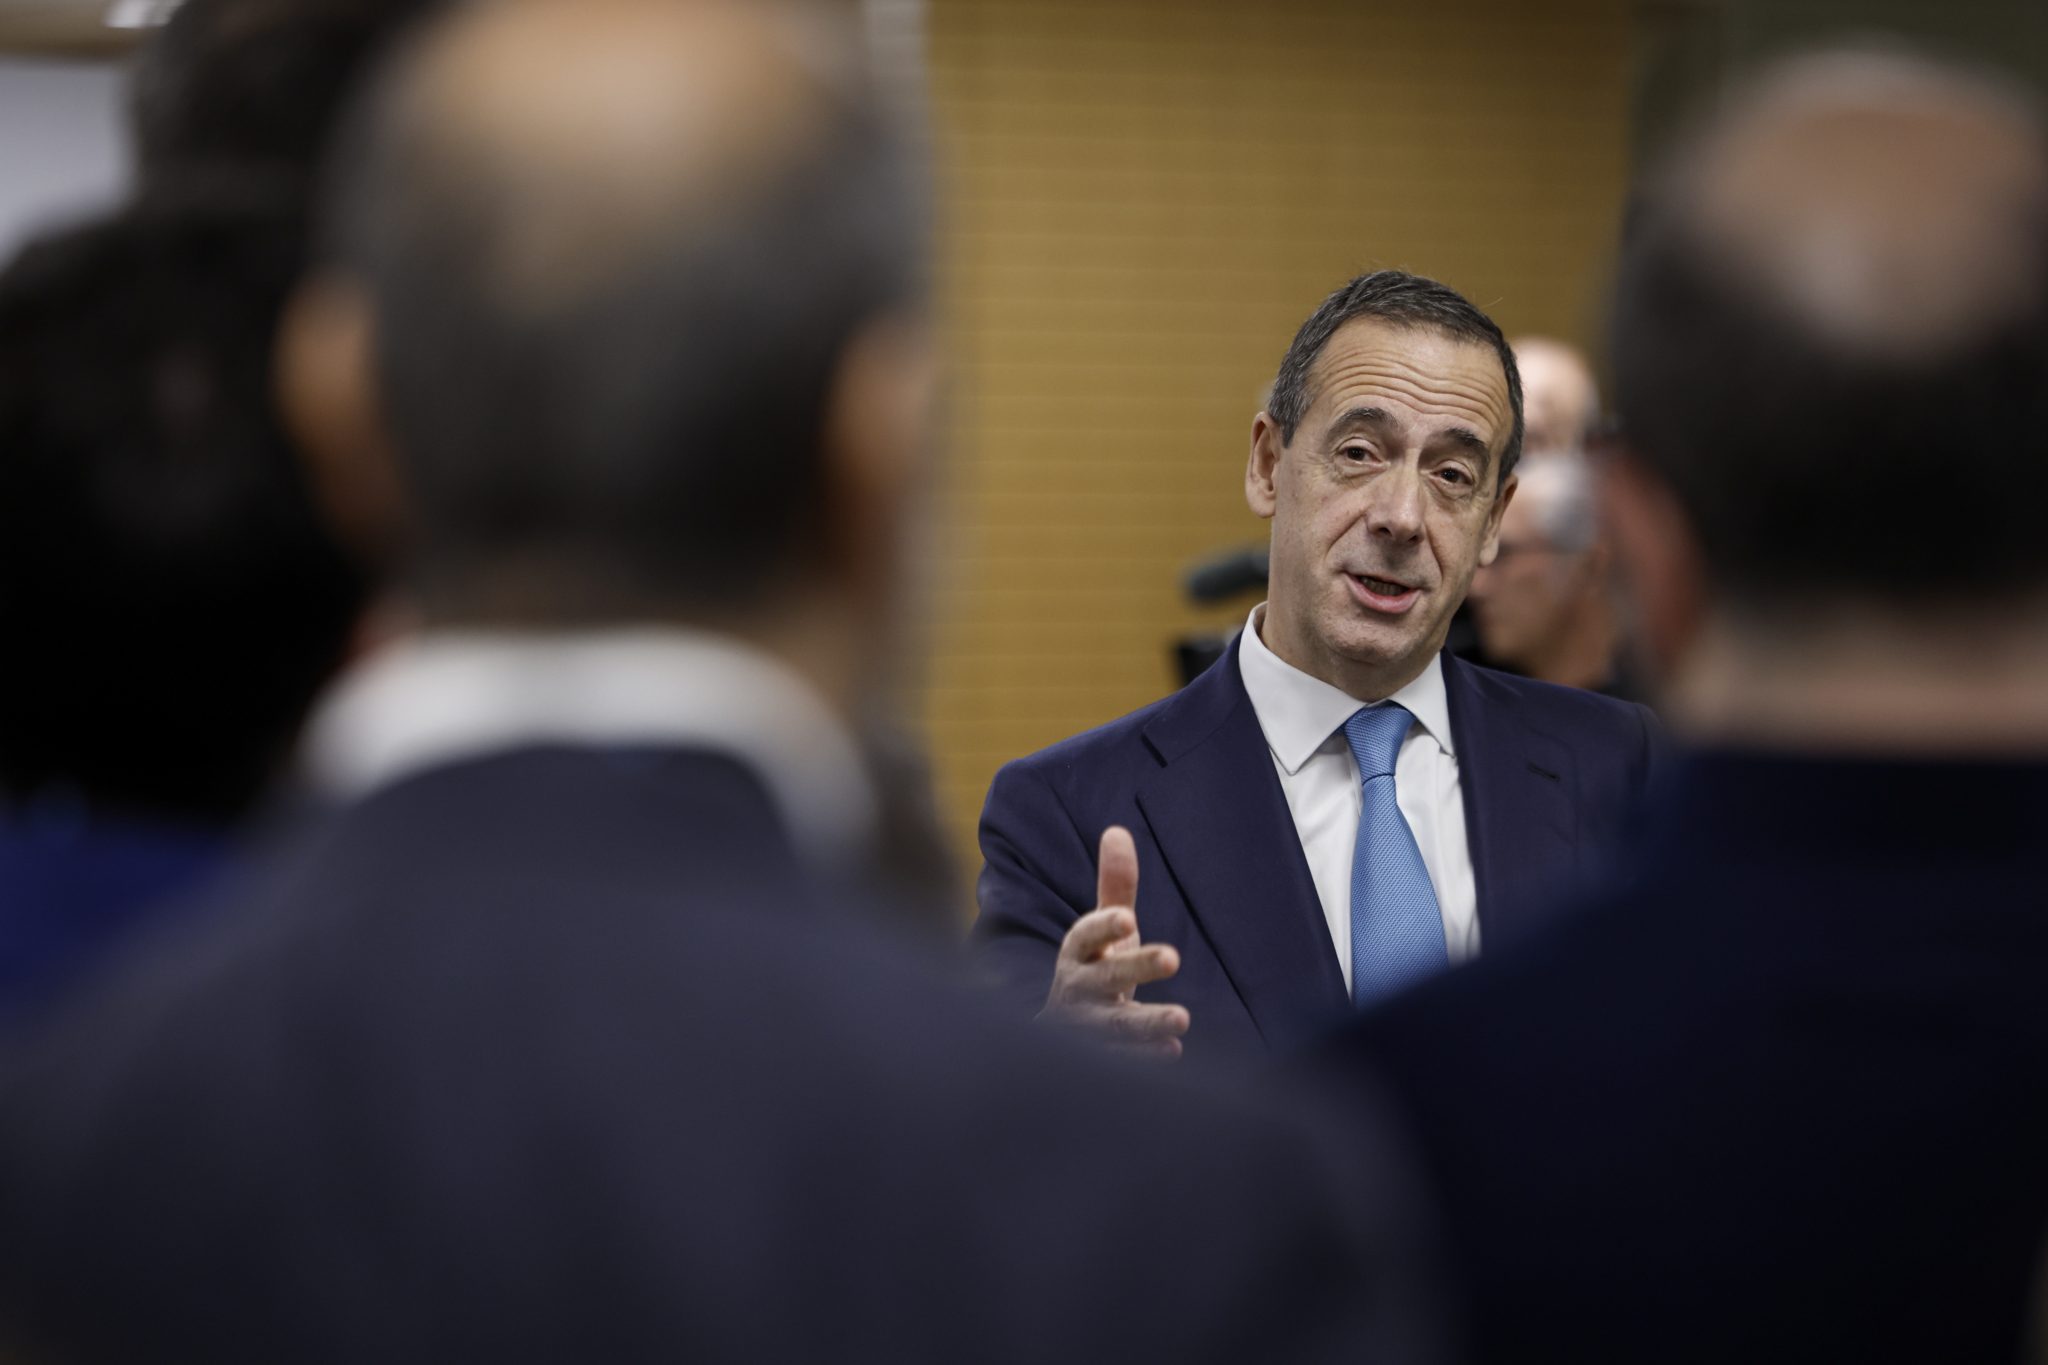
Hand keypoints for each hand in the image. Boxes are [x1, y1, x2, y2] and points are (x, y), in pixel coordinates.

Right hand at [1037, 826, 1188, 1059]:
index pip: (1085, 935)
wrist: (1061, 1035)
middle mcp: (1077, 989)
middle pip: (1105, 978)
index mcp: (1078, 953)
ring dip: (1147, 1022)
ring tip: (1183, 1018)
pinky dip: (1144, 1056)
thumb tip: (1117, 831)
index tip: (1128, 918)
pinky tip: (1172, 1050)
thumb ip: (1114, 889)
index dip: (1104, 926)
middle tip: (1174, 956)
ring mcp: (1086, 1028)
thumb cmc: (1092, 970)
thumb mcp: (1103, 933)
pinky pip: (1122, 1060)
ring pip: (1115, 1025)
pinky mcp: (1100, 1059)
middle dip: (1137, 968)